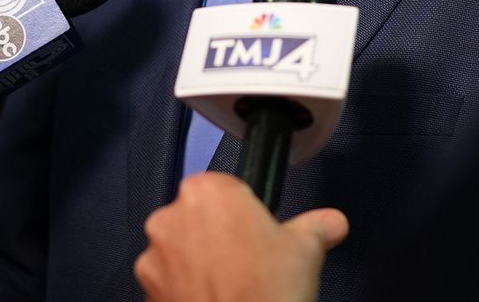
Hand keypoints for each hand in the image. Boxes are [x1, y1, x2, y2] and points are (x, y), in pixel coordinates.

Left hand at [135, 172, 347, 301]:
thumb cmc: (267, 293)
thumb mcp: (306, 250)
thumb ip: (317, 226)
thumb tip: (332, 223)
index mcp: (207, 192)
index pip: (226, 187)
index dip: (245, 210)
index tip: (258, 231)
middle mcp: (170, 218)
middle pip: (199, 217)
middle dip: (219, 235)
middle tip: (249, 261)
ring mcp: (153, 257)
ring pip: (181, 250)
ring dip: (199, 262)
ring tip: (233, 286)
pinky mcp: (146, 291)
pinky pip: (170, 282)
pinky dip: (186, 290)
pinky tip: (215, 300)